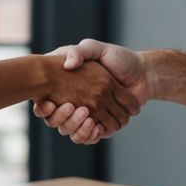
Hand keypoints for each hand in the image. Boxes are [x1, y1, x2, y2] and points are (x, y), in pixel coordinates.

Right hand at [35, 39, 149, 143]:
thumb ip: (78, 52)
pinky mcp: (104, 123)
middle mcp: (78, 104)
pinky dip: (92, 134)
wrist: (142, 72)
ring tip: (87, 115)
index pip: (48, 104)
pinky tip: (96, 125)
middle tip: (71, 106)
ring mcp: (91, 115)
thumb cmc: (117, 58)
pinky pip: (91, 137)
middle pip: (60, 121)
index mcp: (71, 88)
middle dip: (62, 118)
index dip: (44, 107)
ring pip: (74, 131)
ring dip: (78, 127)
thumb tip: (68, 65)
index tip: (46, 102)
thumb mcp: (94, 48)